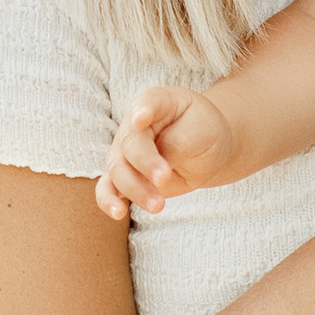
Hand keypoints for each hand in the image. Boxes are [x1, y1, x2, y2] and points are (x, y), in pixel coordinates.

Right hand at [96, 86, 235, 222]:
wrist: (205, 150)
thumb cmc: (204, 132)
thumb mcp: (203, 131)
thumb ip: (179, 142)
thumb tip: (160, 162)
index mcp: (158, 103)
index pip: (149, 102)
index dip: (143, 110)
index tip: (140, 119)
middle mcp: (135, 126)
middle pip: (130, 144)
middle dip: (144, 163)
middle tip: (163, 179)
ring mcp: (126, 152)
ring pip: (119, 170)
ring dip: (135, 189)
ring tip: (157, 206)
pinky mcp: (126, 176)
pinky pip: (109, 188)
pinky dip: (109, 200)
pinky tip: (117, 212)